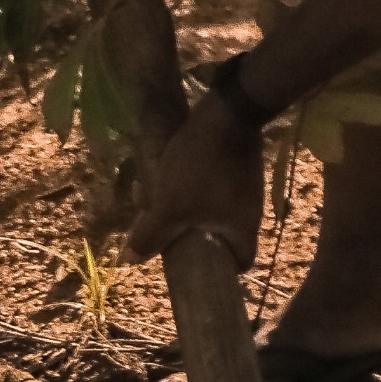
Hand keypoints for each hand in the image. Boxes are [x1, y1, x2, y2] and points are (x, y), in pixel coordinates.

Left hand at [126, 90, 264, 265]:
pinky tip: (164, 173)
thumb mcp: (170, 206)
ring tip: (152, 196)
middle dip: (185, 234)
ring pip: (209, 209)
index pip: (242, 262)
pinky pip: (210, 186)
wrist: (226, 112)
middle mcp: (250, 210)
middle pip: (218, 235)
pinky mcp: (235, 164)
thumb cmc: (202, 168)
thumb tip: (130, 260)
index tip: (195, 266)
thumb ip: (151, 235)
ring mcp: (244, 185)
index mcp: (243, 227)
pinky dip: (189, 187)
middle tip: (160, 228)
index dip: (221, 269)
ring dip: (181, 207)